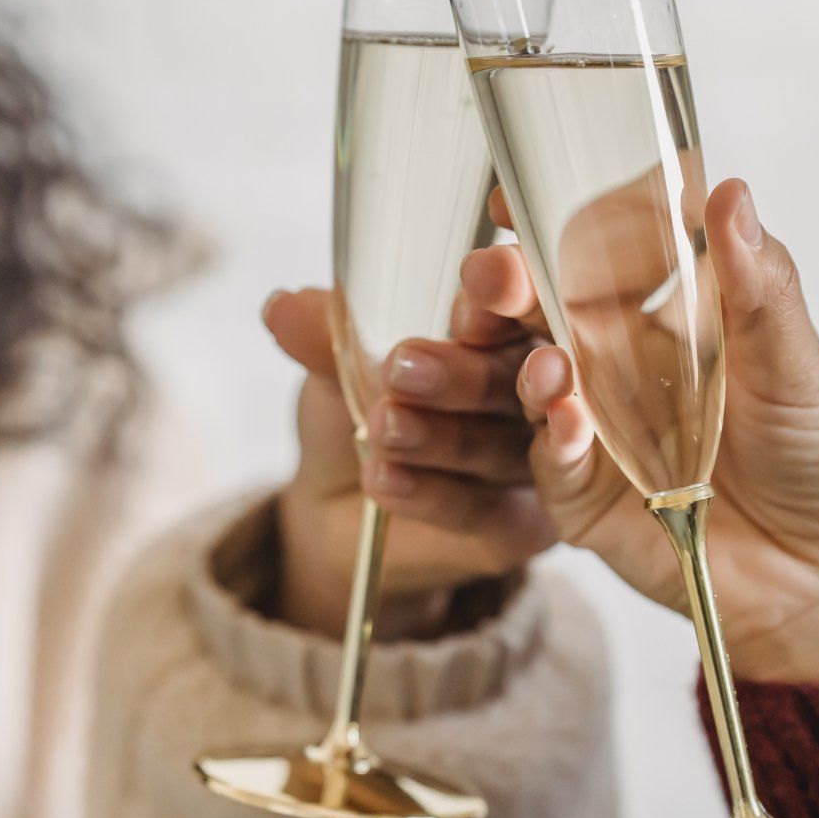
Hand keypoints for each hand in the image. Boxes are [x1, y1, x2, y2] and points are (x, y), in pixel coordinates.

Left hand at [269, 286, 557, 637]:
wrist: (331, 505)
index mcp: (505, 332)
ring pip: (500, 448)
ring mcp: (536, 466)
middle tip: (404, 369)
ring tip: (381, 428)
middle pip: (521, 379)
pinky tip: (383, 480)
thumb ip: (328, 336)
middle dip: (464, 374)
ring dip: (440, 438)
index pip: (522, 306)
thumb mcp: (337, 367)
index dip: (505, 295)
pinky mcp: (521, 528)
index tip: (468, 289)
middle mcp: (535, 395)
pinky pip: (485, 511)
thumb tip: (282, 306)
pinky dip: (434, 495)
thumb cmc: (355, 412)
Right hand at [462, 179, 818, 681]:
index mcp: (661, 319)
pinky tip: (566, 421)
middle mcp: (616, 370)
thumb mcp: (798, 369)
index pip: (590, 259)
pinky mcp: (587, 502)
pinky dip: (554, 441)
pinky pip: (554, 465)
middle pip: (539, 319)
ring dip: (506, 371)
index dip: (548, 225)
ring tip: (526, 362)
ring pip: (527, 389)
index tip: (512, 197)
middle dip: (503, 294)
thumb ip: (757, 291)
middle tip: (490, 276)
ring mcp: (595, 434)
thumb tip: (731, 193)